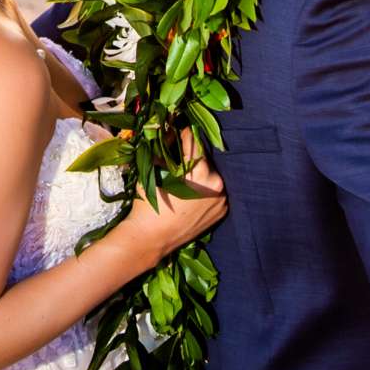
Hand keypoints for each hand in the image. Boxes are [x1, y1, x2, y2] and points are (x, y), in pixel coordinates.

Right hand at [114, 128, 226, 264]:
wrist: (150, 239)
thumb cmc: (148, 205)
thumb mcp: (154, 173)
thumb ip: (163, 151)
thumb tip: (168, 131)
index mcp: (201, 175)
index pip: (195, 145)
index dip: (185, 135)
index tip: (180, 129)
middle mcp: (217, 187)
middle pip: (205, 161)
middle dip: (192, 156)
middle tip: (180, 154)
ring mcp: (221, 201)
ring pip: (211, 177)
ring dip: (199, 173)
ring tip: (185, 175)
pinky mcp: (221, 212)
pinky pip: (215, 193)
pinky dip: (205, 189)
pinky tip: (191, 191)